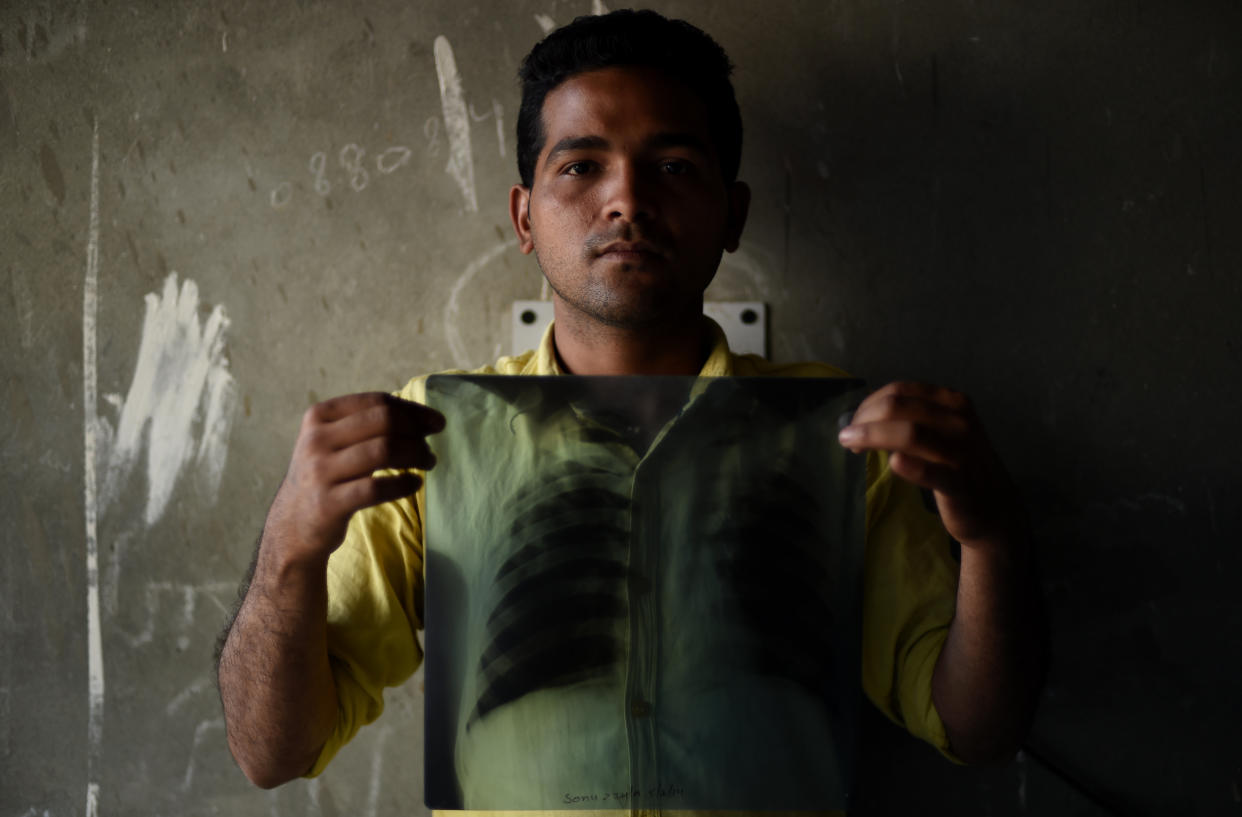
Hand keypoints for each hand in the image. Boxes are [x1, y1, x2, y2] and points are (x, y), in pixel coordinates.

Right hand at [264, 392, 444, 565]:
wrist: (293, 523)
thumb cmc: (326, 475)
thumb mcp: (333, 441)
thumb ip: (367, 424)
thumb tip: (422, 415)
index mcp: (320, 415)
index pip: (376, 402)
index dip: (412, 410)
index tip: (435, 422)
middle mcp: (316, 439)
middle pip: (383, 422)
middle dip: (416, 431)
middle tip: (431, 446)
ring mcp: (320, 471)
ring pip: (383, 451)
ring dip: (416, 455)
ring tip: (428, 463)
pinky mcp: (328, 503)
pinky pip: (377, 488)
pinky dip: (403, 484)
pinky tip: (414, 484)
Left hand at [837, 381, 1020, 547]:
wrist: (994, 506)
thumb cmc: (958, 464)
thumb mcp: (942, 430)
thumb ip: (911, 417)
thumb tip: (864, 414)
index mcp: (952, 402)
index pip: (900, 390)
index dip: (869, 403)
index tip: (854, 421)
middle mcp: (959, 420)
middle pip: (899, 407)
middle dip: (864, 418)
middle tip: (847, 435)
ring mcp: (961, 451)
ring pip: (910, 434)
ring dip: (872, 437)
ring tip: (853, 446)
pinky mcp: (960, 483)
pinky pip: (931, 470)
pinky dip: (910, 465)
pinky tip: (894, 463)